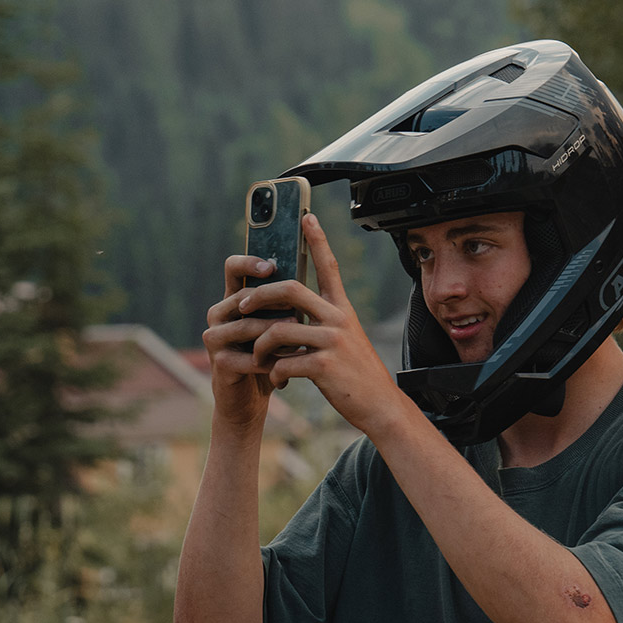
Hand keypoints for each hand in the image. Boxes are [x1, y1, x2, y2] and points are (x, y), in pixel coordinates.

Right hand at [202, 252, 283, 430]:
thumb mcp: (276, 328)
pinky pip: (249, 357)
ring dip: (276, 333)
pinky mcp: (219, 363)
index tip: (272, 267)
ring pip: (247, 327)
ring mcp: (214, 339)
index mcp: (232, 300)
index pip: (233, 268)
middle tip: (298, 310)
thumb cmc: (268, 358)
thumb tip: (306, 282)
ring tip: (300, 339)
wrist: (250, 400)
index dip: (249, 263)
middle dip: (273, 302)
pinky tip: (289, 367)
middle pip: (243, 297)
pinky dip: (272, 362)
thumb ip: (282, 307)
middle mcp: (218, 315)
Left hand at [233, 213, 403, 436]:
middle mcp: (338, 319)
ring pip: (279, 330)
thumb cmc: (356, 374)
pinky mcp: (324, 366)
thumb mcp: (345, 340)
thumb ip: (322, 324)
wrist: (379, 405)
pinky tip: (278, 381)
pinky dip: (274, 373)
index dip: (318, 240)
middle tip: (243, 304)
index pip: (329, 267)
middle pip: (290, 289)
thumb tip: (290, 316)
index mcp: (342, 310)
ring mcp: (332, 342)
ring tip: (259, 358)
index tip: (307, 217)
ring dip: (260, 346)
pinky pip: (284, 362)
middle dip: (260, 294)